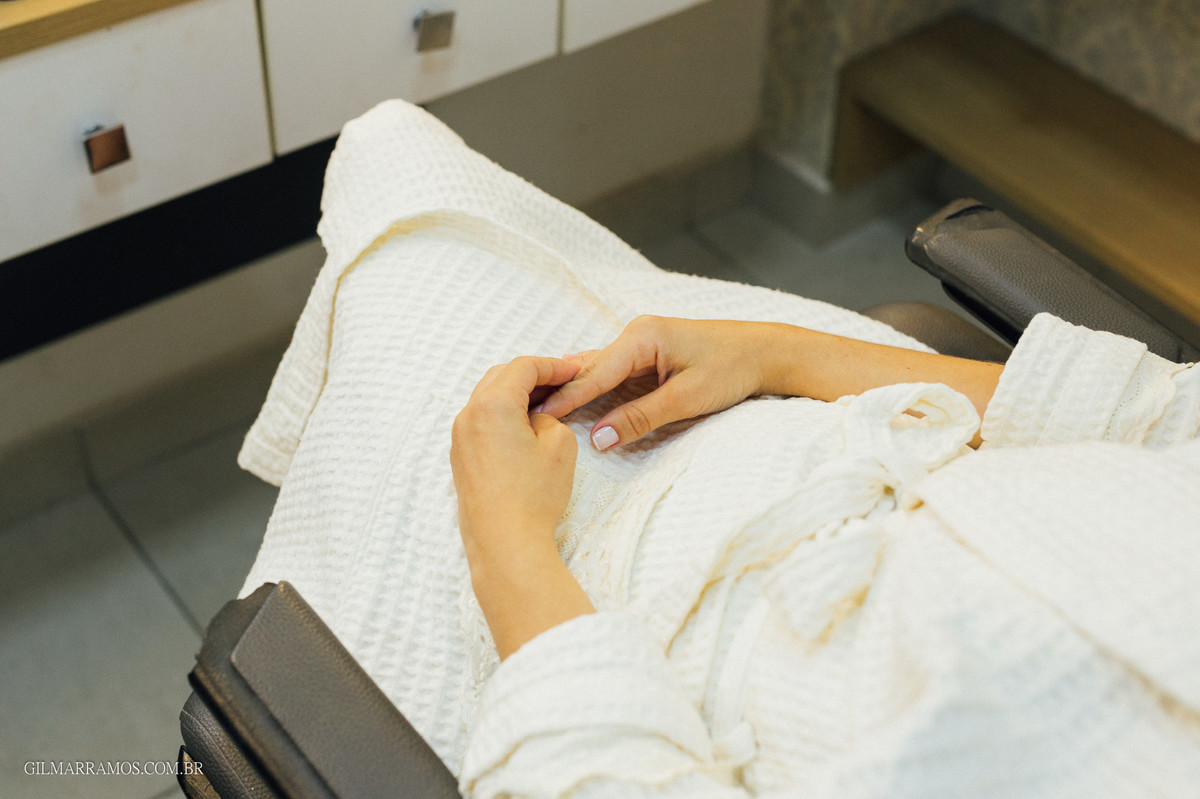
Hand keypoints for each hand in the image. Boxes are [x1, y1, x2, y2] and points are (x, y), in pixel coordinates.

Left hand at [451, 355, 594, 658]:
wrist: (505, 543)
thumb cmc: (533, 496)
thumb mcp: (559, 444)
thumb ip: (550, 418)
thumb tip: (537, 418)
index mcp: (492, 404)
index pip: (523, 368)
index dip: (552, 366)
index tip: (573, 371)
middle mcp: (468, 416)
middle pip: (500, 378)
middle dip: (531, 376)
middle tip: (561, 382)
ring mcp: (459, 438)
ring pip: (487, 399)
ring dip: (514, 395)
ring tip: (545, 404)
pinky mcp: (460, 459)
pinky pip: (480, 422)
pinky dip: (501, 415)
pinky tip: (524, 427)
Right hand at [538, 316, 778, 449]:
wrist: (766, 353)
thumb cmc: (732, 369)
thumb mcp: (686, 399)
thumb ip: (640, 418)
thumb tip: (600, 439)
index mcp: (642, 337)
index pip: (593, 373)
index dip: (565, 397)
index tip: (537, 415)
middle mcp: (636, 334)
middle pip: (588, 368)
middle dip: (557, 389)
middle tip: (520, 411)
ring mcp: (641, 342)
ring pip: (597, 369)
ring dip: (571, 388)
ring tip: (534, 406)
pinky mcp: (648, 354)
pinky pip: (611, 372)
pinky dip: (592, 386)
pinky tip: (570, 398)